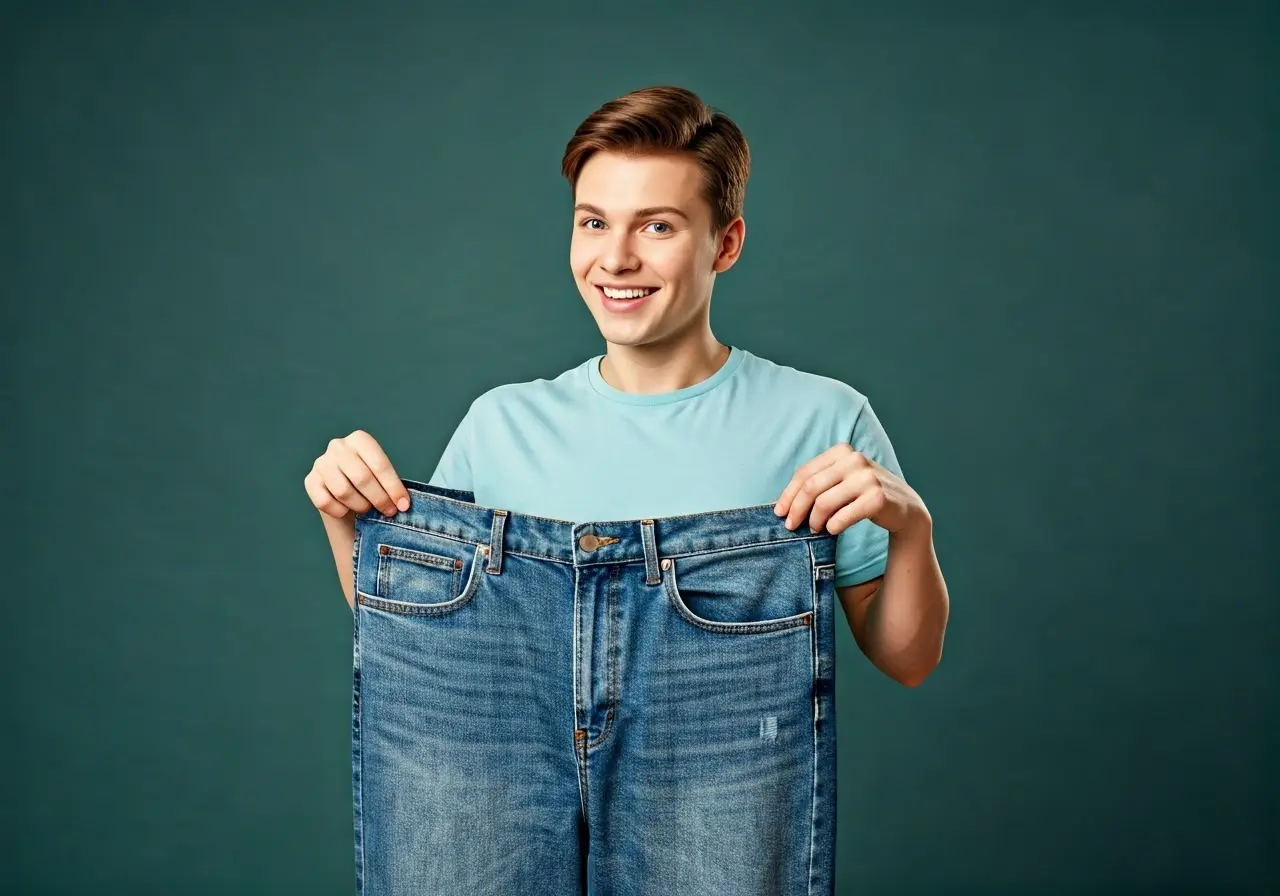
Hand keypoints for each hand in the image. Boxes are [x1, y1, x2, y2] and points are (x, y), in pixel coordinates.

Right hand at [304, 430, 411, 518]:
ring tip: (367, 509)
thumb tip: (402, 503)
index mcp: (360, 439)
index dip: (393, 488)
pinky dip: (339, 511)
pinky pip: (325, 502)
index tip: (403, 505)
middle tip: (388, 512)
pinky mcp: (310, 481)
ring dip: (359, 505)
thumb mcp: (381, 475)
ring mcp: (321, 463)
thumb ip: (391, 485)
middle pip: (361, 478)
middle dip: (379, 499)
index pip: (379, 465)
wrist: (343, 490)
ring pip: (343, 491)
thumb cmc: (368, 481)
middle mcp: (338, 446)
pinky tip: (346, 510)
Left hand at [774, 443, 926, 535]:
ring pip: (824, 502)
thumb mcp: (842, 479)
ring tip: (815, 528)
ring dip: (814, 520)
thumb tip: (785, 506)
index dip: (789, 494)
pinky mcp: (877, 498)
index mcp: (842, 451)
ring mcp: (868, 478)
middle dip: (797, 509)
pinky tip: (833, 530)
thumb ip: (818, 483)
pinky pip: (843, 516)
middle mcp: (855, 460)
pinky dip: (833, 526)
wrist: (904, 507)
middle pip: (811, 487)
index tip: (780, 512)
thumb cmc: (864, 494)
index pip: (805, 473)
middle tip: (792, 526)